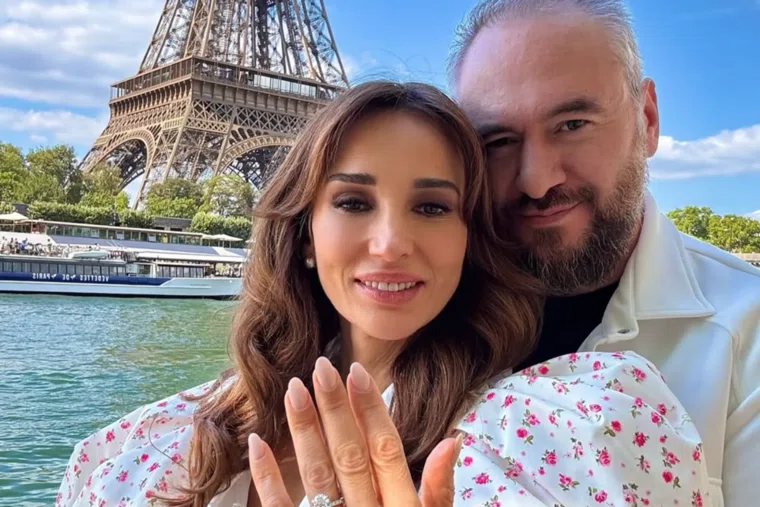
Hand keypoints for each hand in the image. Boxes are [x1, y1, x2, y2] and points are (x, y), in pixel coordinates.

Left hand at [247, 357, 462, 505]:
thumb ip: (440, 494)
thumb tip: (452, 442)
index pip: (386, 452)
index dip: (371, 411)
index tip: (357, 373)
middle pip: (349, 457)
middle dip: (335, 411)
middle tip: (321, 367)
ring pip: (316, 477)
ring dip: (303, 433)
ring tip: (293, 390)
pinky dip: (267, 480)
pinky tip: (256, 445)